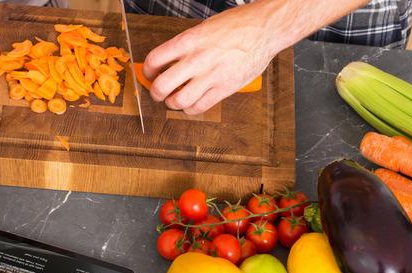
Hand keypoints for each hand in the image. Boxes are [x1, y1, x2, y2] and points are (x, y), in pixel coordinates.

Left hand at [141, 4, 275, 114]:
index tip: (149, 75)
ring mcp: (211, 76)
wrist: (265, 28)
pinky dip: (191, 109)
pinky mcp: (225, 88)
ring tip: (175, 99)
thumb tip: (170, 61)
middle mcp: (196, 59)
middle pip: (161, 86)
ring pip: (178, 101)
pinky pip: (199, 107)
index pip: (153, 61)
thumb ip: (185, 46)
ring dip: (172, 104)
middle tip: (158, 92)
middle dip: (155, 93)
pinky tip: (192, 102)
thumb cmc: (237, 24)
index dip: (146, 72)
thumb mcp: (203, 28)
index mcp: (188, 41)